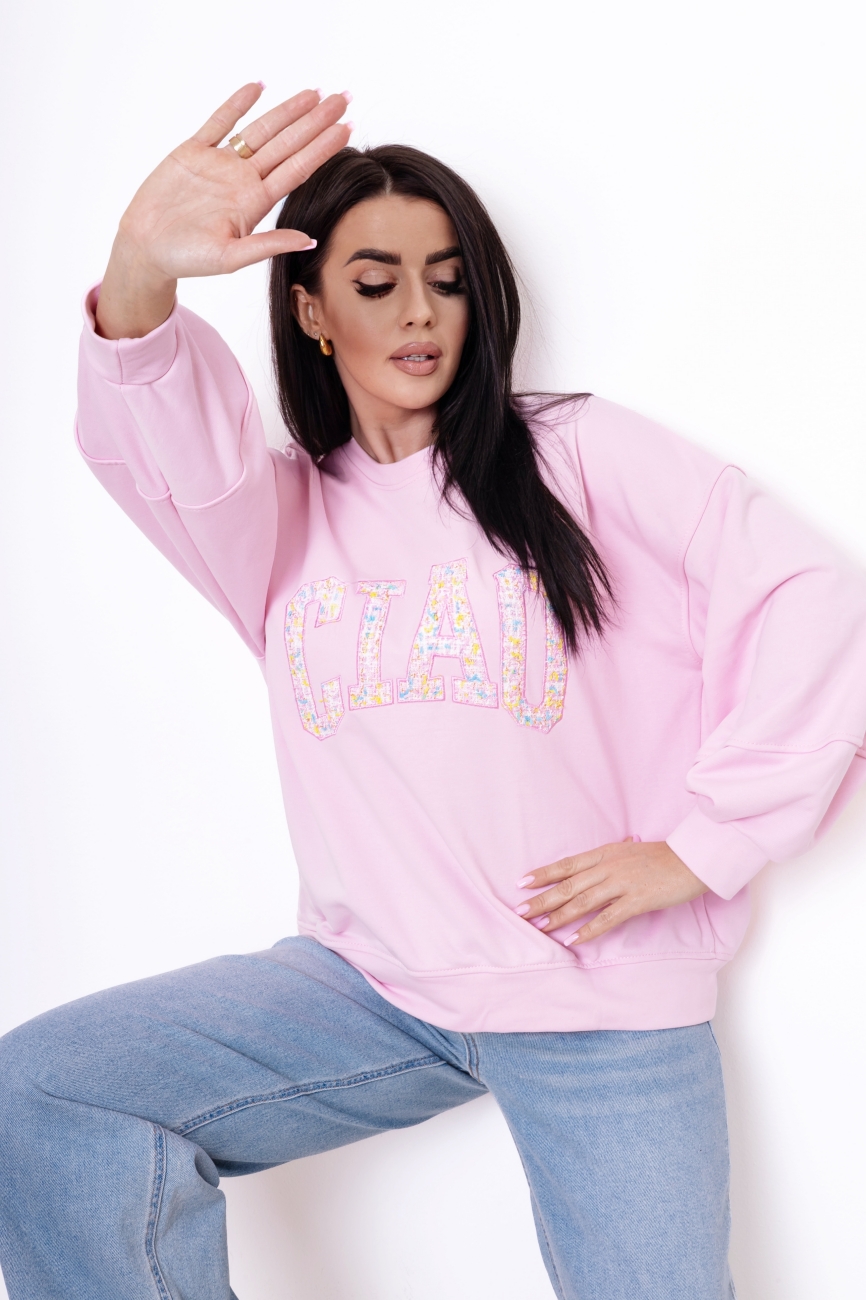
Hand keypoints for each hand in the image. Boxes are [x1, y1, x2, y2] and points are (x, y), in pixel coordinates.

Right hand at [96, 83, 351, 338]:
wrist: (146, 248)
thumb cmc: (187, 259)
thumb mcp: (231, 258)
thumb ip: (269, 245)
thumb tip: (310, 240)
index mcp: (255, 203)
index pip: (297, 169)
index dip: (322, 148)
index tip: (347, 129)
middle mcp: (243, 180)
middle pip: (287, 144)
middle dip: (316, 121)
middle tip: (343, 98)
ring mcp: (220, 164)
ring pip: (260, 130)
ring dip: (287, 111)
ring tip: (314, 92)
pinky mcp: (193, 152)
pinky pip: (219, 122)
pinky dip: (237, 103)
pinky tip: (258, 87)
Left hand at [514, 838, 707, 945]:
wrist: (692, 859)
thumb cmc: (662, 856)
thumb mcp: (629, 851)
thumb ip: (609, 858)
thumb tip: (592, 864)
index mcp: (605, 853)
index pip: (567, 864)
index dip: (543, 874)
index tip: (521, 883)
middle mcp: (608, 867)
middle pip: (568, 885)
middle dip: (542, 899)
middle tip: (520, 911)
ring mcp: (622, 883)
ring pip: (582, 901)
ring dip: (559, 916)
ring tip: (540, 927)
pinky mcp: (636, 901)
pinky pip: (607, 918)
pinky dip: (588, 930)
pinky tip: (572, 939)